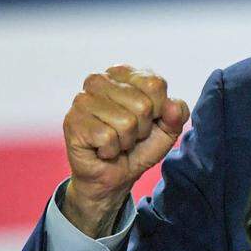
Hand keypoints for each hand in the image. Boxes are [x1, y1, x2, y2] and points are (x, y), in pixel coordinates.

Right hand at [60, 64, 189, 237]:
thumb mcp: (167, 130)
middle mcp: (100, 80)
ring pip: (126, 122)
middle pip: (143, 105)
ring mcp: (82, 99)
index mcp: (124, 73)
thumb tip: (173, 106)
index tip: (147, 120)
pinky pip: (107, 137)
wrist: (114, 177)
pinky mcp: (73, 121)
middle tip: (128, 135)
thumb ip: (177, 114)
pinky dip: (111, 150)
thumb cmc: (139, 147)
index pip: (155, 84)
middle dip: (142, 129)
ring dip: (126, 141)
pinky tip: (102, 149)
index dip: (159, 110)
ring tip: (115, 141)